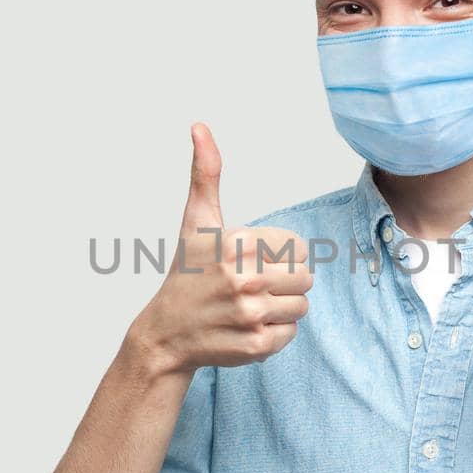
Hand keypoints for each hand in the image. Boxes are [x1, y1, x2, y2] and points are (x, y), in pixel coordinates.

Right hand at [130, 123, 312, 375]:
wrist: (166, 332)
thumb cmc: (187, 272)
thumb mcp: (196, 220)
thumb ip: (205, 172)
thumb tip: (199, 125)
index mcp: (236, 244)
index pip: (300, 247)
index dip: (282, 254)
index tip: (254, 261)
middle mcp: (243, 279)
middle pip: (305, 276)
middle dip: (284, 280)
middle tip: (252, 285)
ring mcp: (250, 315)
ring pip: (302, 306)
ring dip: (282, 307)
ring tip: (250, 305)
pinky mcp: (256, 346)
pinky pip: (292, 333)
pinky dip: (275, 333)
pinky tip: (248, 326)